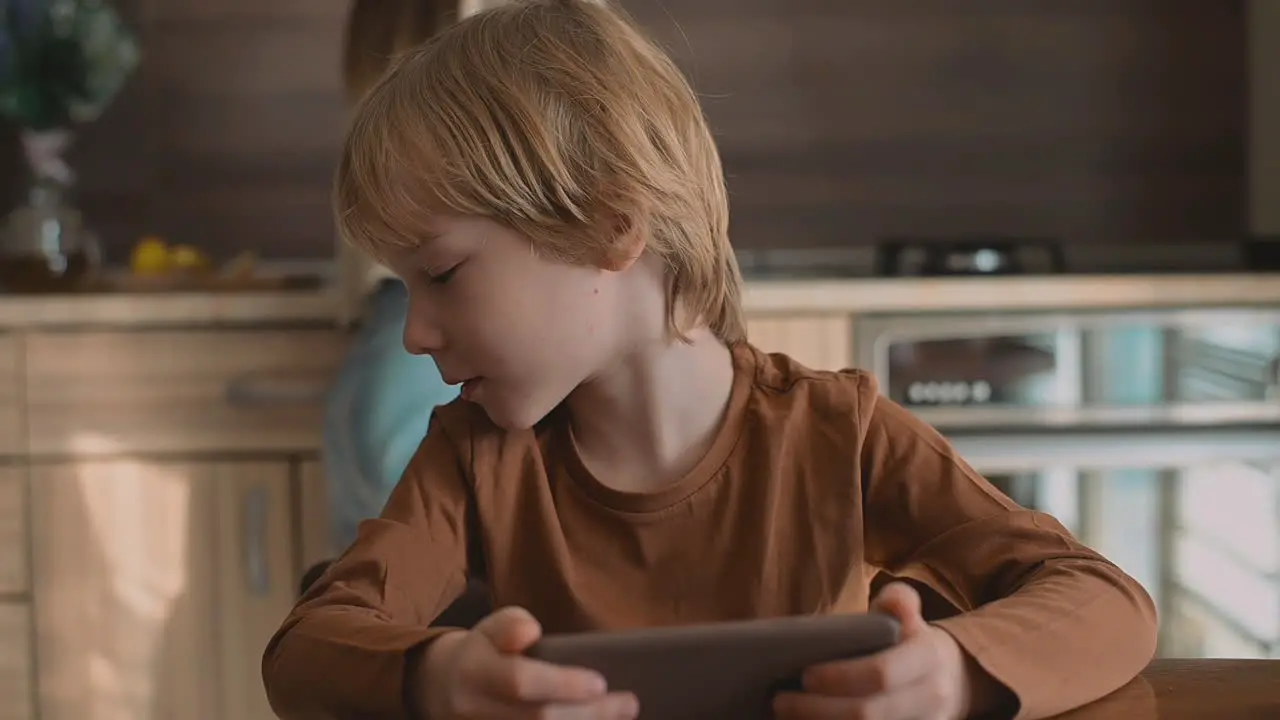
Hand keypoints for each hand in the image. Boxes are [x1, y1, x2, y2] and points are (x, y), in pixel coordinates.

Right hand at [418, 606, 638, 718]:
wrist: (440, 692)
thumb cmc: (481, 655)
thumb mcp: (488, 629)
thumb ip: (509, 625)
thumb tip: (531, 629)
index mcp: (475, 673)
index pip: (521, 682)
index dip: (562, 684)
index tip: (600, 682)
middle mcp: (476, 711)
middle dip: (590, 714)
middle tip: (628, 703)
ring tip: (622, 718)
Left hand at [774, 582, 986, 719]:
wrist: (950, 679)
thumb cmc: (910, 641)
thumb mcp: (908, 615)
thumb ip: (898, 602)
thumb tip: (894, 600)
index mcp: (928, 658)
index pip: (881, 674)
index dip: (839, 678)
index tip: (805, 675)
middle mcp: (932, 697)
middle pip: (866, 715)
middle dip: (818, 710)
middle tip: (781, 702)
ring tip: (788, 717)